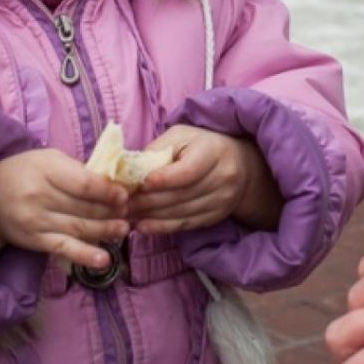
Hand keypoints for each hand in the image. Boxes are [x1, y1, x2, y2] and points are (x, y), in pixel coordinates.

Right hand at [0, 148, 128, 268]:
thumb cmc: (24, 173)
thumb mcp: (47, 159)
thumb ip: (76, 169)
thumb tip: (110, 183)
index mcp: (45, 170)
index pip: (83, 184)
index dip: (107, 191)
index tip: (123, 195)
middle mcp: (39, 195)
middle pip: (84, 207)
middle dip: (110, 211)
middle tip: (128, 212)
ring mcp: (36, 221)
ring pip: (79, 228)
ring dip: (105, 231)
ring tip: (124, 229)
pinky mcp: (35, 241)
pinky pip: (64, 249)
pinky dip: (85, 255)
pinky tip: (104, 260)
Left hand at [127, 125, 282, 233]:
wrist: (241, 165)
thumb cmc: (202, 145)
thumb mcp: (182, 136)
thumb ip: (158, 150)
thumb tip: (130, 170)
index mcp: (214, 152)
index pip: (188, 171)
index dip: (164, 180)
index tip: (141, 184)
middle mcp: (223, 178)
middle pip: (182, 195)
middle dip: (148, 201)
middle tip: (122, 204)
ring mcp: (222, 200)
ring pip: (181, 213)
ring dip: (151, 216)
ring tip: (126, 215)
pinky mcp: (216, 217)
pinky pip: (186, 225)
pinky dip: (161, 227)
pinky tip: (142, 226)